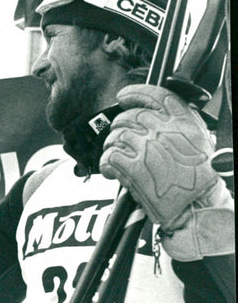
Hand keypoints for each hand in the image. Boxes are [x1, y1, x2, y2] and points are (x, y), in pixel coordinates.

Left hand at [101, 84, 233, 260]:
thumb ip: (176, 126)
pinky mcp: (133, 168)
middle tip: (123, 144)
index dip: (134, 93)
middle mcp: (164, 130)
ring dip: (112, 148)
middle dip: (120, 129)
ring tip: (120, 161)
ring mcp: (147, 148)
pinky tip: (114, 172)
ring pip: (114, 137)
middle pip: (128, 117)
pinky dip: (106, 165)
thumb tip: (151, 115)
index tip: (123, 97)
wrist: (197, 209)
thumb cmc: (196, 180)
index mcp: (183, 121)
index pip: (154, 95)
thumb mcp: (197, 143)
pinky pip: (108, 157)